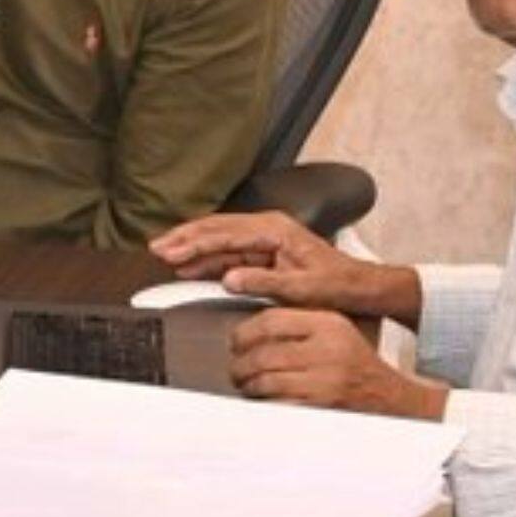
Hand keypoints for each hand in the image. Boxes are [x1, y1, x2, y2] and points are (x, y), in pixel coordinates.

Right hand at [151, 211, 420, 323]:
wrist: (358, 286)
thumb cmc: (336, 285)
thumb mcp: (300, 288)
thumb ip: (263, 282)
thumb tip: (229, 279)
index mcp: (275, 230)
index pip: (225, 233)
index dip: (194, 242)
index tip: (171, 250)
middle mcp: (269, 227)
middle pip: (217, 228)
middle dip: (185, 237)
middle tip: (157, 247)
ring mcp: (266, 237)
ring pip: (220, 237)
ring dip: (193, 245)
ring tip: (165, 252)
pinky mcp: (266, 250)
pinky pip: (230, 250)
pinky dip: (208, 257)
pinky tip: (190, 265)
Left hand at [229, 306, 447, 416]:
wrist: (392, 399)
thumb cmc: (358, 367)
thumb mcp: (336, 333)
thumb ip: (301, 327)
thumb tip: (252, 333)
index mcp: (328, 324)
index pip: (271, 321)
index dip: (244, 333)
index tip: (235, 342)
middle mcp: (326, 350)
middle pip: (263, 354)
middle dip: (240, 365)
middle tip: (236, 371)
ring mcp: (324, 381)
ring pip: (265, 381)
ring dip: (248, 387)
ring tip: (247, 387)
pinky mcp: (320, 408)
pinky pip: (277, 405)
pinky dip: (263, 406)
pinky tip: (263, 403)